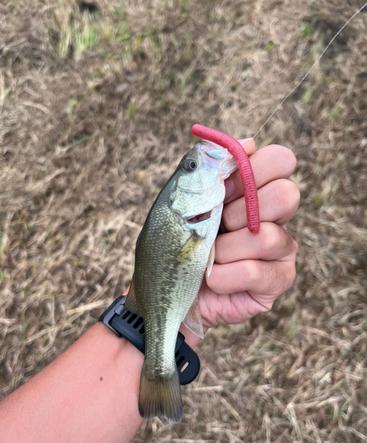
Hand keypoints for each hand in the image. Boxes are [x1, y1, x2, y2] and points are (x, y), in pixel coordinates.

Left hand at [181, 139, 298, 345]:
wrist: (165, 290)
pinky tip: (212, 279)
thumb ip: (209, 168)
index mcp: (255, 189)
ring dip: (222, 250)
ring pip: (264, 236)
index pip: (280, 160)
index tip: (222, 188)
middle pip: (286, 195)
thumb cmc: (175, 242)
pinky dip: (223, 276)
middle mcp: (275, 216)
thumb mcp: (181, 200)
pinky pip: (254, 271)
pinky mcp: (278, 280)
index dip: (252, 169)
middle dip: (238, 212)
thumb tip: (249, 143)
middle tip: (215, 227)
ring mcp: (281, 248)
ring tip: (207, 259)